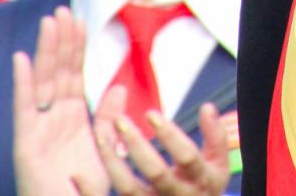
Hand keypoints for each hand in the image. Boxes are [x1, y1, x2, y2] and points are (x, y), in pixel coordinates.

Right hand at [13, 9, 110, 195]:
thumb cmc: (83, 191)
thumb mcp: (105, 153)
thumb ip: (110, 120)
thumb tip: (117, 87)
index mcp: (73, 119)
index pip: (74, 75)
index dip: (76, 48)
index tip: (80, 19)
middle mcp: (54, 119)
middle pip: (58, 72)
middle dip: (61, 41)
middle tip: (64, 10)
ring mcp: (38, 129)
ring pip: (42, 82)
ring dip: (45, 52)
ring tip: (50, 22)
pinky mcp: (26, 145)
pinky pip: (24, 109)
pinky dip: (22, 83)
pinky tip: (22, 59)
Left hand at [94, 94, 233, 195]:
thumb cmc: (205, 187)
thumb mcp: (219, 165)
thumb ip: (216, 136)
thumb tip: (207, 107)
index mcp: (201, 180)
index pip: (187, 157)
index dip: (170, 135)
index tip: (151, 114)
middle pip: (157, 173)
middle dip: (137, 145)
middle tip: (120, 120)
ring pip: (130, 189)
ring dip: (113, 162)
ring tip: (100, 135)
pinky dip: (91, 193)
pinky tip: (77, 175)